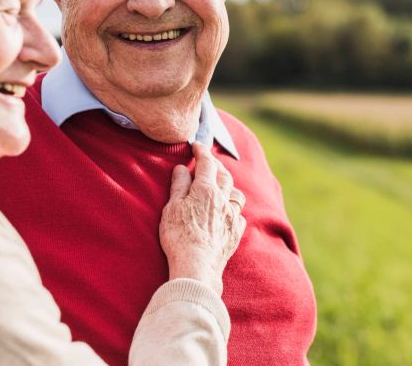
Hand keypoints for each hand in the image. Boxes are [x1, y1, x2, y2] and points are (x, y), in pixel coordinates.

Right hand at [160, 142, 246, 295]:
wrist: (197, 267)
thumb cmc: (179, 237)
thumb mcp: (172, 208)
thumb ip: (179, 186)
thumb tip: (182, 168)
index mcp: (206, 190)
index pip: (207, 163)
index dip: (202, 151)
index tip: (197, 145)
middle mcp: (223, 200)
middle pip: (224, 175)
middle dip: (216, 165)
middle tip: (208, 161)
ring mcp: (232, 216)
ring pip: (236, 193)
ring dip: (229, 185)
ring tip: (220, 184)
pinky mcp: (236, 232)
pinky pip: (240, 214)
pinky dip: (234, 207)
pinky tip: (228, 211)